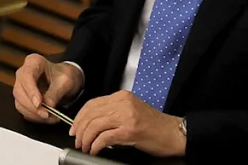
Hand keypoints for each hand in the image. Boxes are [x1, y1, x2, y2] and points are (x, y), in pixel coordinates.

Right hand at [13, 54, 82, 123]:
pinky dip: (35, 117)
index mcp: (33, 62)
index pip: (27, 76)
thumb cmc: (64, 76)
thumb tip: (48, 105)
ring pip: (19, 103)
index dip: (31, 91)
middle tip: (46, 114)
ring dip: (34, 114)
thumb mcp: (65, 81)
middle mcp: (23, 74)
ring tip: (51, 117)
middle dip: (32, 106)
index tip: (39, 103)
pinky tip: (48, 117)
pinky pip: (24, 110)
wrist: (65, 80)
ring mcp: (21, 87)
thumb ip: (56, 92)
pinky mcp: (22, 99)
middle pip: (19, 92)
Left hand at [69, 90, 184, 156]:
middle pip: (91, 114)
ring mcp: (127, 116)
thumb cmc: (154, 126)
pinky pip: (104, 138)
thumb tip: (91, 122)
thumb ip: (113, 112)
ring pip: (95, 126)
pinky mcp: (129, 130)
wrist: (173, 133)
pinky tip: (95, 150)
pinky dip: (96, 145)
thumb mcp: (131, 111)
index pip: (92, 103)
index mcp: (122, 96)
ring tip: (86, 147)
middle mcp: (123, 103)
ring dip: (86, 139)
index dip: (79, 117)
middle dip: (80, 130)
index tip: (74, 128)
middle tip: (78, 141)